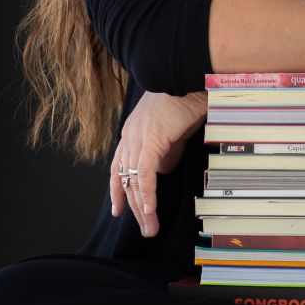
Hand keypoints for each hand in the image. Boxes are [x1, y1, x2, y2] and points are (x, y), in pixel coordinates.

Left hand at [110, 90, 206, 237]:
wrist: (187, 77)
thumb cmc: (185, 98)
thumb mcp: (173, 129)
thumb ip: (166, 148)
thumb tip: (163, 169)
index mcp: (132, 131)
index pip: (119, 167)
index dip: (117, 190)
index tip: (119, 210)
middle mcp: (130, 136)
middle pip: (124, 179)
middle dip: (133, 207)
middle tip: (145, 228)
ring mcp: (138, 138)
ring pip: (133, 181)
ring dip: (142, 209)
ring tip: (150, 228)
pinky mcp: (151, 141)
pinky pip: (145, 175)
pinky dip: (147, 195)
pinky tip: (151, 210)